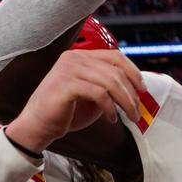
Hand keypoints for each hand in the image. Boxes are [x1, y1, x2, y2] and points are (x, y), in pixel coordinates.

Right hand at [5, 50, 144, 152]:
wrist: (38, 126)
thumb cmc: (66, 111)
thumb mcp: (92, 94)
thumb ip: (109, 86)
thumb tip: (137, 87)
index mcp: (81, 56)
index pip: (115, 56)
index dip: (133, 72)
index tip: (143, 90)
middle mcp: (74, 58)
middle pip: (115, 71)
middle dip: (131, 93)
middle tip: (137, 111)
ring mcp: (68, 70)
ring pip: (110, 82)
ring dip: (125, 102)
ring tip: (129, 117)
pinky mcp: (65, 85)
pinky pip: (99, 94)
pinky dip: (110, 108)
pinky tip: (111, 118)